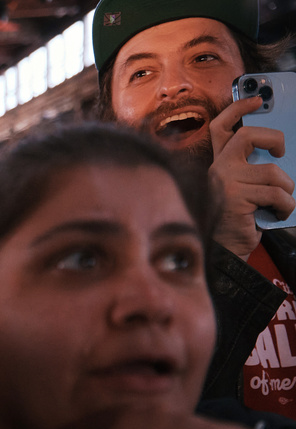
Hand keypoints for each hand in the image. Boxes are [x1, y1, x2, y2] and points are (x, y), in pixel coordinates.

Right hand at [209, 96, 295, 258]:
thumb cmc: (236, 221)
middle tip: (280, 152)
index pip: (221, 128)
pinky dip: (286, 206)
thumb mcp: (242, 190)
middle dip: (272, 139)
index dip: (238, 109)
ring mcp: (226, 183)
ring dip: (286, 190)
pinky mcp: (237, 198)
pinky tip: (277, 214)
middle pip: (246, 137)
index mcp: (218, 165)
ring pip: (273, 173)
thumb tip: (281, 157)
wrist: (224, 252)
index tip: (256, 100)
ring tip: (280, 204)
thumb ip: (252, 171)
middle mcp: (218, 170)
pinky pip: (276, 194)